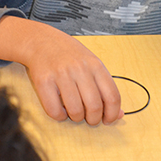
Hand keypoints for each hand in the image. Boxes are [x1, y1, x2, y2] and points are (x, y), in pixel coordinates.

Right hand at [0, 16, 122, 125]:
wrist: (42, 41)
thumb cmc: (70, 55)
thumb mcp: (92, 64)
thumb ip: (105, 87)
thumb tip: (118, 114)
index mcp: (95, 65)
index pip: (112, 96)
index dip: (112, 114)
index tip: (108, 120)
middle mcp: (80, 69)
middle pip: (94, 107)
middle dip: (93, 120)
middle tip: (89, 118)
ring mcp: (61, 75)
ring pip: (75, 111)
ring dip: (76, 118)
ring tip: (74, 111)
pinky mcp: (44, 82)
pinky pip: (55, 111)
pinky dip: (60, 116)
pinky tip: (61, 109)